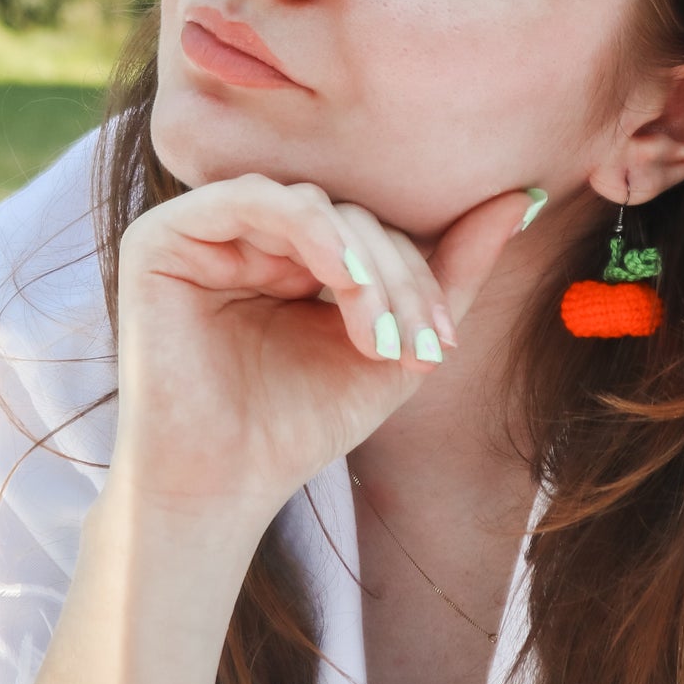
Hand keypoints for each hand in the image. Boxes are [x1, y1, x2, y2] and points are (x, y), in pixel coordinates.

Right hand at [106, 175, 534, 521]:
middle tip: (419, 345)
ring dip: (362, 262)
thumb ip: (453, 269)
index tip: (445, 344)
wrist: (225, 487)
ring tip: (378, 334)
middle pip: (349, 214)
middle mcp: (247, 232)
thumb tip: (522, 195)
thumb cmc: (302, 422)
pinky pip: (251, 199)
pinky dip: (310, 230)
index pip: (372, 228)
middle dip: (397, 276)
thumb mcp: (397, 343)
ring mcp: (203, 229)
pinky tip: (340, 280)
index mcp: (293, 251)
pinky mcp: (161, 237)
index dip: (418, 274)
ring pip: (312, 205)